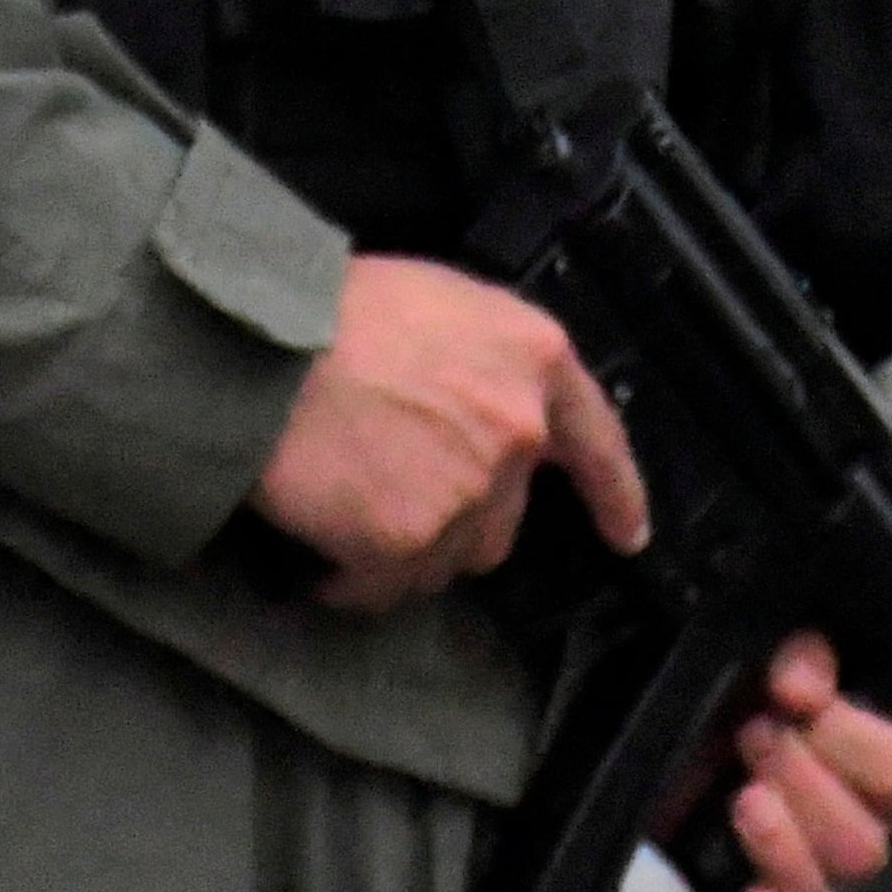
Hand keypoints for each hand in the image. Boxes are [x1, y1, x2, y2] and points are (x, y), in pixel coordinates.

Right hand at [246, 255, 645, 615]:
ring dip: (404, 549)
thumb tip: (474, 407)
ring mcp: (469, 491)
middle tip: (389, 486)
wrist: (263, 345)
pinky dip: (351, 581)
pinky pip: (385, 588)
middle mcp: (517, 429)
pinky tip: (318, 554)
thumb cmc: (337, 306)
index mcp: (535, 357)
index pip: (596, 440)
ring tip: (343, 508)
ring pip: (448, 558)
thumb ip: (484, 363)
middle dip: (459, 516)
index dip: (616, 494)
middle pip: (505, 515)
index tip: (628, 537)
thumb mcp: (441, 303)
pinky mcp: (409, 543)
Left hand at [708, 630, 891, 891]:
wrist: (678, 724)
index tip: (795, 701)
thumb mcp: (778, 653)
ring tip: (743, 799)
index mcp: (877, 771)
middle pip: (862, 848)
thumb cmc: (745, 687)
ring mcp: (799, 882)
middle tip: (751, 735)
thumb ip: (802, 658)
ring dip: (784, 852)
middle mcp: (852, 835)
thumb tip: (798, 686)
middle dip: (802, 785)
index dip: (849, 740)